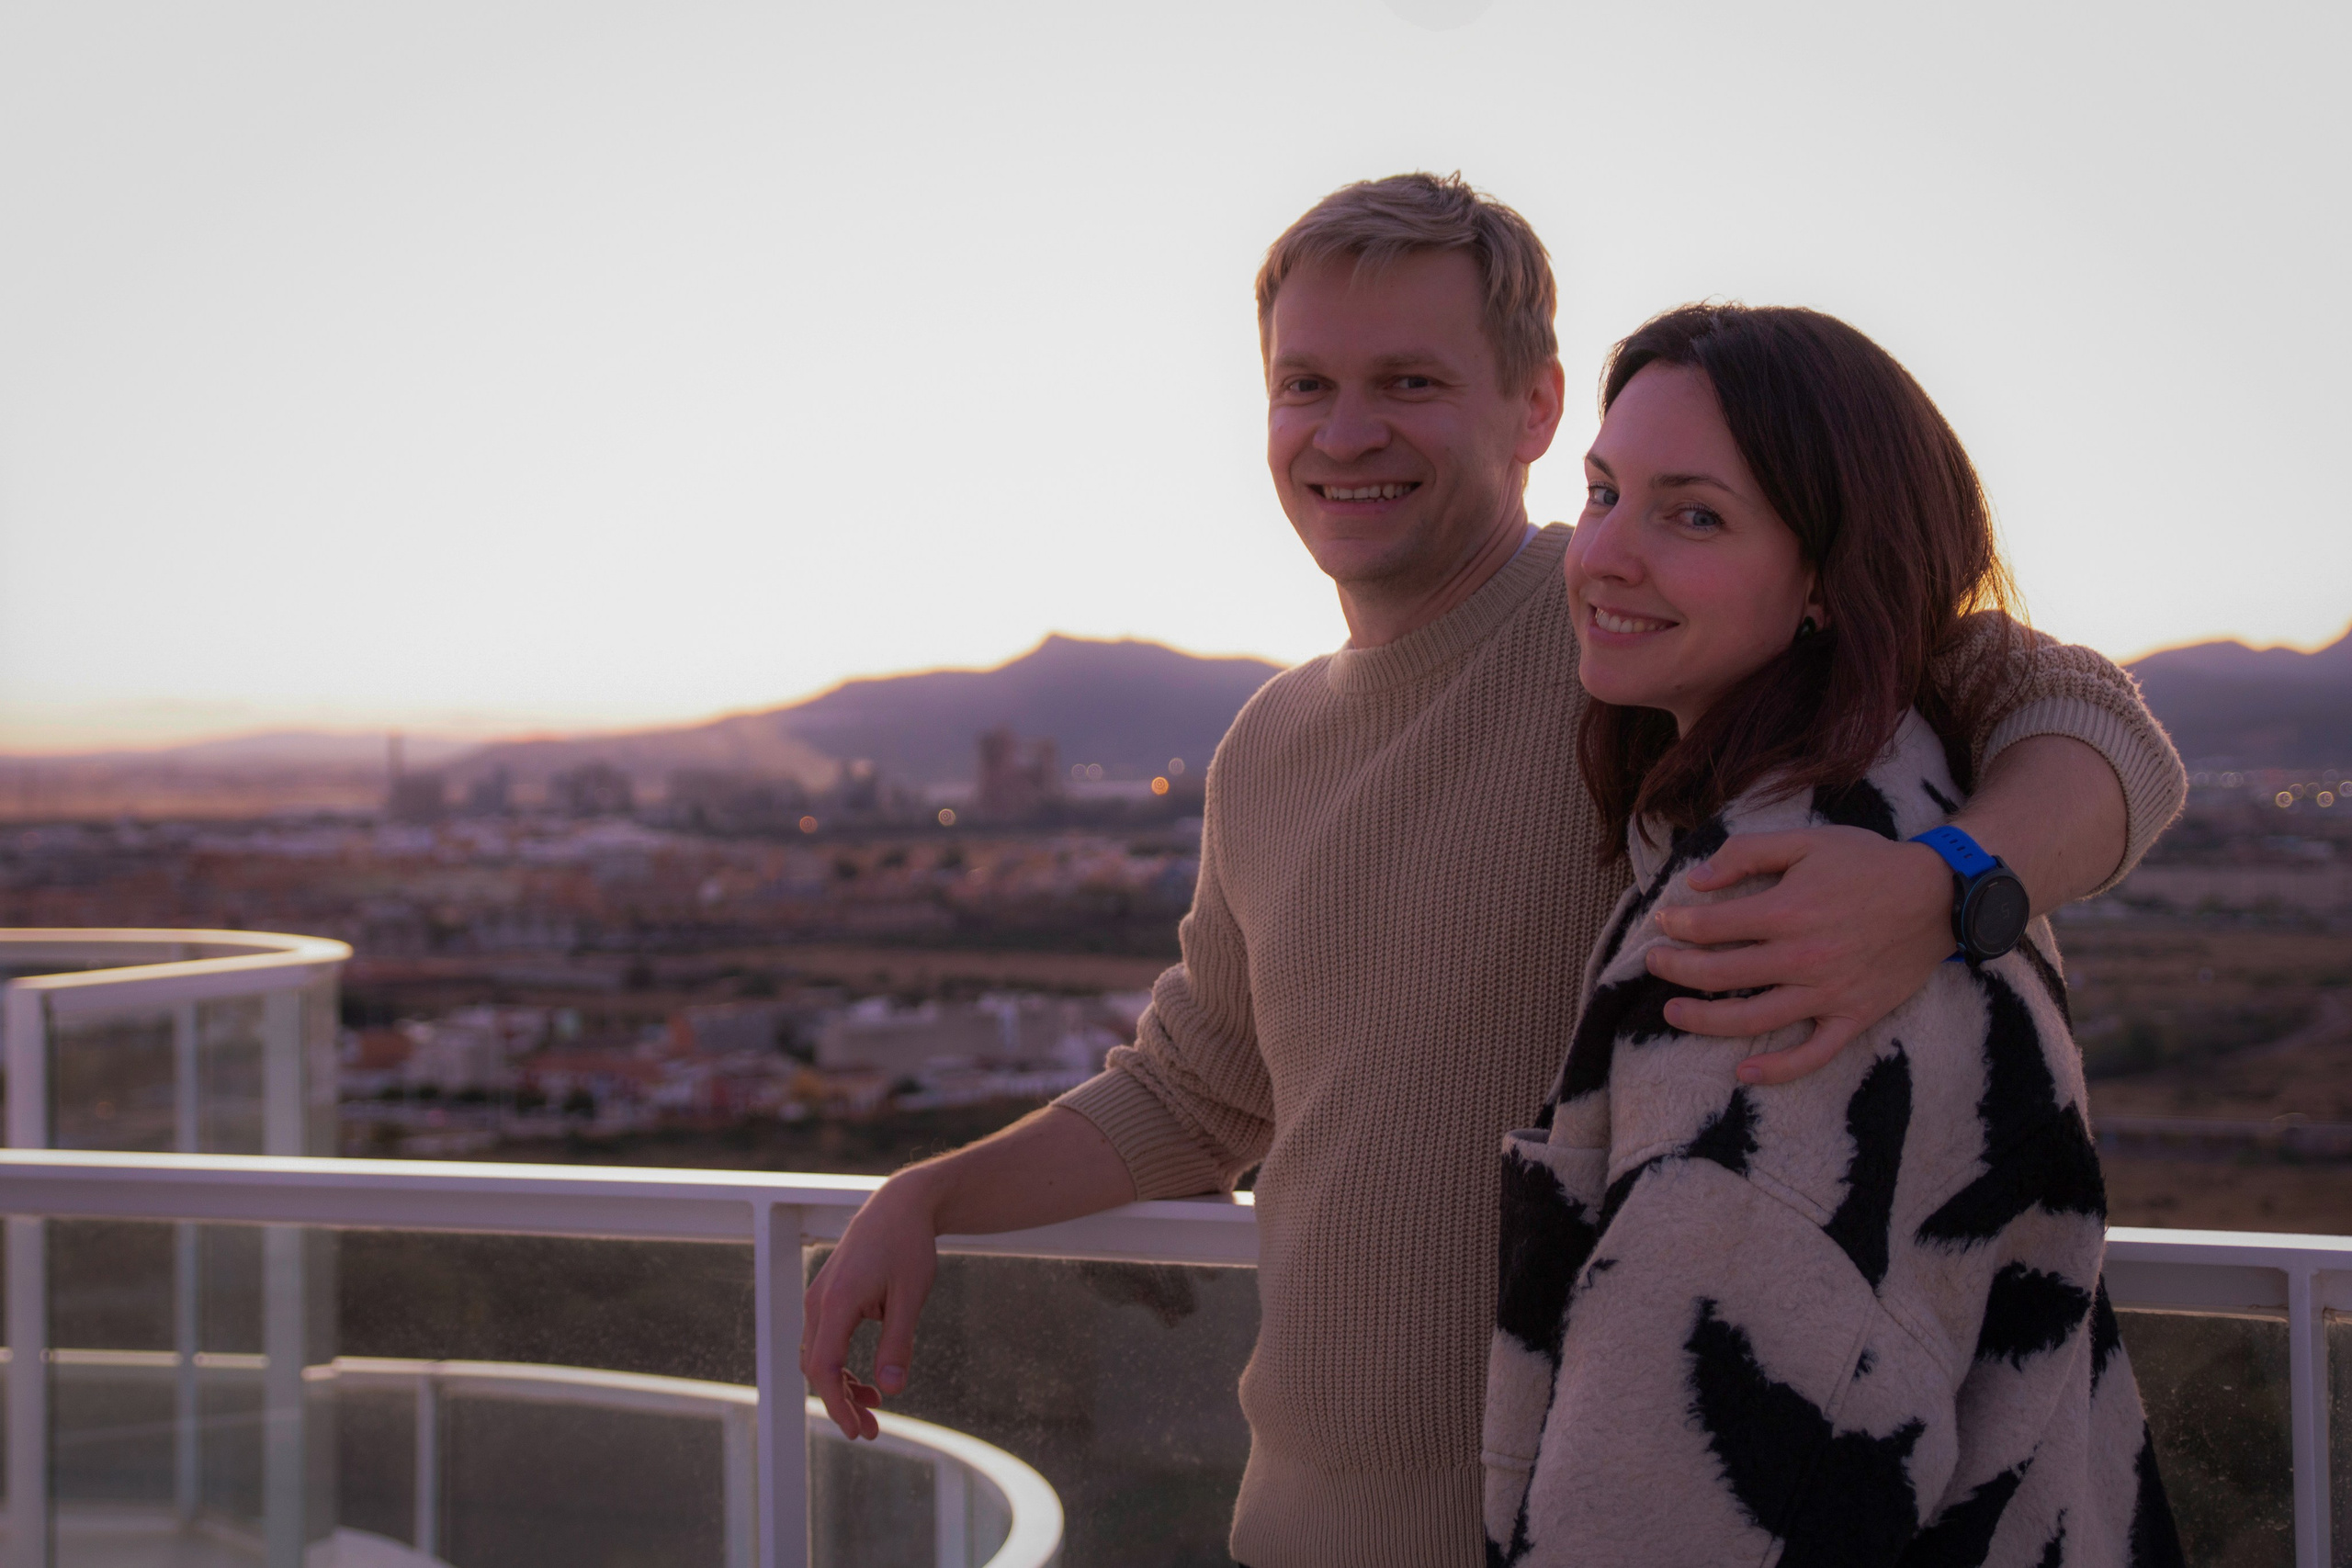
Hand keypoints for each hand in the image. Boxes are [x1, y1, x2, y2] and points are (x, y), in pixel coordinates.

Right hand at [800, 1173, 941, 1439]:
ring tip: (874, 1406)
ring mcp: (818, 1299)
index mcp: (837, 1302)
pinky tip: (867, 1379)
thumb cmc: (908, 1246)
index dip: (838, 1405)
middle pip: (817, 1368)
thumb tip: (891, 1390)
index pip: (826, 1368)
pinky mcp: (826, 1297)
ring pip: (817, 1357)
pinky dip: (840, 1366)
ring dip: (840, 1386)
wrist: (900, 1205)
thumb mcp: (911, 1296)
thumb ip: (898, 1344)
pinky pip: (824, 1342)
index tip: (858, 1431)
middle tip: (871, 1431)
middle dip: (840, 1403)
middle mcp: (818, 1302)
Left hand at [1643, 826, 1952, 1085]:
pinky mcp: (1853, 1016)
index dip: (1678, 925)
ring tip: (1673, 1013)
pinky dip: (1778, 1069)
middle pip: (1720, 975)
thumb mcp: (1805, 841)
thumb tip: (1695, 880)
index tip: (1664, 922)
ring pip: (1753, 1019)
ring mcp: (1828, 993)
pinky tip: (1743, 1073)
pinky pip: (1813, 1053)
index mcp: (1788, 911)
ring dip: (1705, 1021)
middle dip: (1676, 970)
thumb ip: (1746, 854)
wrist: (1940, 894)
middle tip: (1655, 964)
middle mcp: (1802, 957)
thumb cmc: (1868, 863)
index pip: (1712, 927)